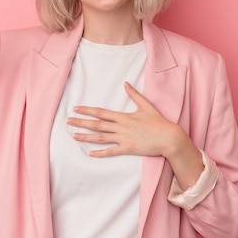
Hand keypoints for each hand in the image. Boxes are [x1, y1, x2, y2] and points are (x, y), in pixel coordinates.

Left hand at [67, 82, 185, 157]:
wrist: (169, 137)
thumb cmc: (158, 122)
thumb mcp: (146, 105)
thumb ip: (134, 94)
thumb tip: (126, 83)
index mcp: (124, 116)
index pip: (101, 112)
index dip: (88, 110)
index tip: (76, 109)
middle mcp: (121, 127)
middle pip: (97, 124)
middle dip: (82, 122)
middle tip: (68, 121)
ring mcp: (124, 138)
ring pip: (101, 137)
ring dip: (86, 136)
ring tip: (74, 136)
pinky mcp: (128, 148)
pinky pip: (112, 151)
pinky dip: (100, 153)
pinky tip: (90, 153)